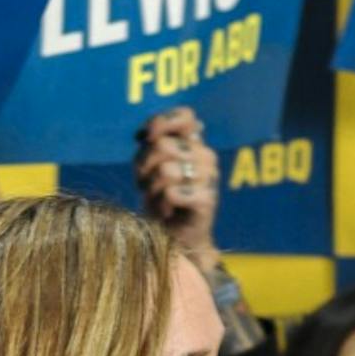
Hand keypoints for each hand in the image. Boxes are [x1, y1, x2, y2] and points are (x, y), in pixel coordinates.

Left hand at [136, 107, 219, 271]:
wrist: (174, 239)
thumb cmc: (159, 198)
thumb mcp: (148, 166)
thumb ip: (149, 145)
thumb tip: (145, 134)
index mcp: (193, 142)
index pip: (185, 116)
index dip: (161, 123)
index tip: (144, 138)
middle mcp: (205, 155)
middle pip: (162, 146)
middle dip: (144, 167)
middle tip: (148, 183)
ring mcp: (210, 178)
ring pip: (166, 170)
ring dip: (152, 188)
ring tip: (159, 198)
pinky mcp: (209, 201)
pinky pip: (175, 192)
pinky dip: (163, 203)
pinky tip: (168, 210)